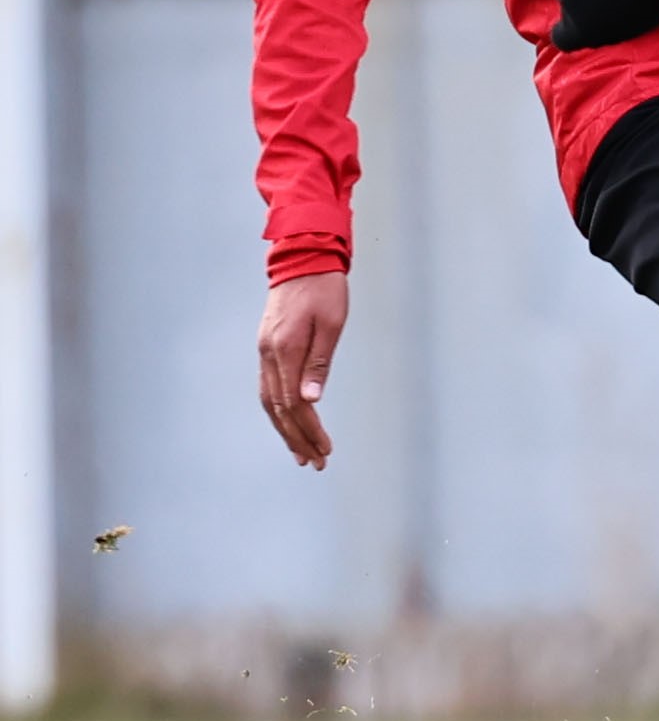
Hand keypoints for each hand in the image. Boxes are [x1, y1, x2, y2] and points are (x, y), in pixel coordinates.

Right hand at [257, 270, 348, 467]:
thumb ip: (320, 363)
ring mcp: (264, 351)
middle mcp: (269, 355)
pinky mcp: (267, 347)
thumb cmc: (325, 290)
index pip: (294, 404)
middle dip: (298, 438)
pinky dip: (279, 411)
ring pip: (270, 402)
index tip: (325, 451)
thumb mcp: (331, 324)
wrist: (303, 258)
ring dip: (286, 429)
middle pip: (279, 409)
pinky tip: (289, 423)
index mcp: (285, 350)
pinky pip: (269, 388)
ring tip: (302, 454)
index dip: (309, 430)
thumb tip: (311, 400)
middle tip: (316, 463)